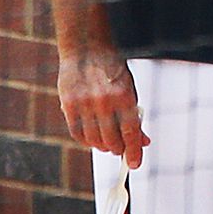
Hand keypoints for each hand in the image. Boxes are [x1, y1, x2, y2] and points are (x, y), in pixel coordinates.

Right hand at [58, 47, 146, 166]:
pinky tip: (92, 138)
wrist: (87, 49)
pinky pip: (77, 133)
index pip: (131, 132)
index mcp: (125, 95)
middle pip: (112, 140)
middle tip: (120, 150)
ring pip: (94, 140)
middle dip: (118, 149)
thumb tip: (144, 141)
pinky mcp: (68, 105)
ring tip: (107, 144)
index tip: (135, 164)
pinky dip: (86, 141)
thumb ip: (135, 116)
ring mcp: (85, 104)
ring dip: (102, 146)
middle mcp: (105, 101)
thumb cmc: (112, 70)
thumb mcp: (130, 89)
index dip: (134, 151)